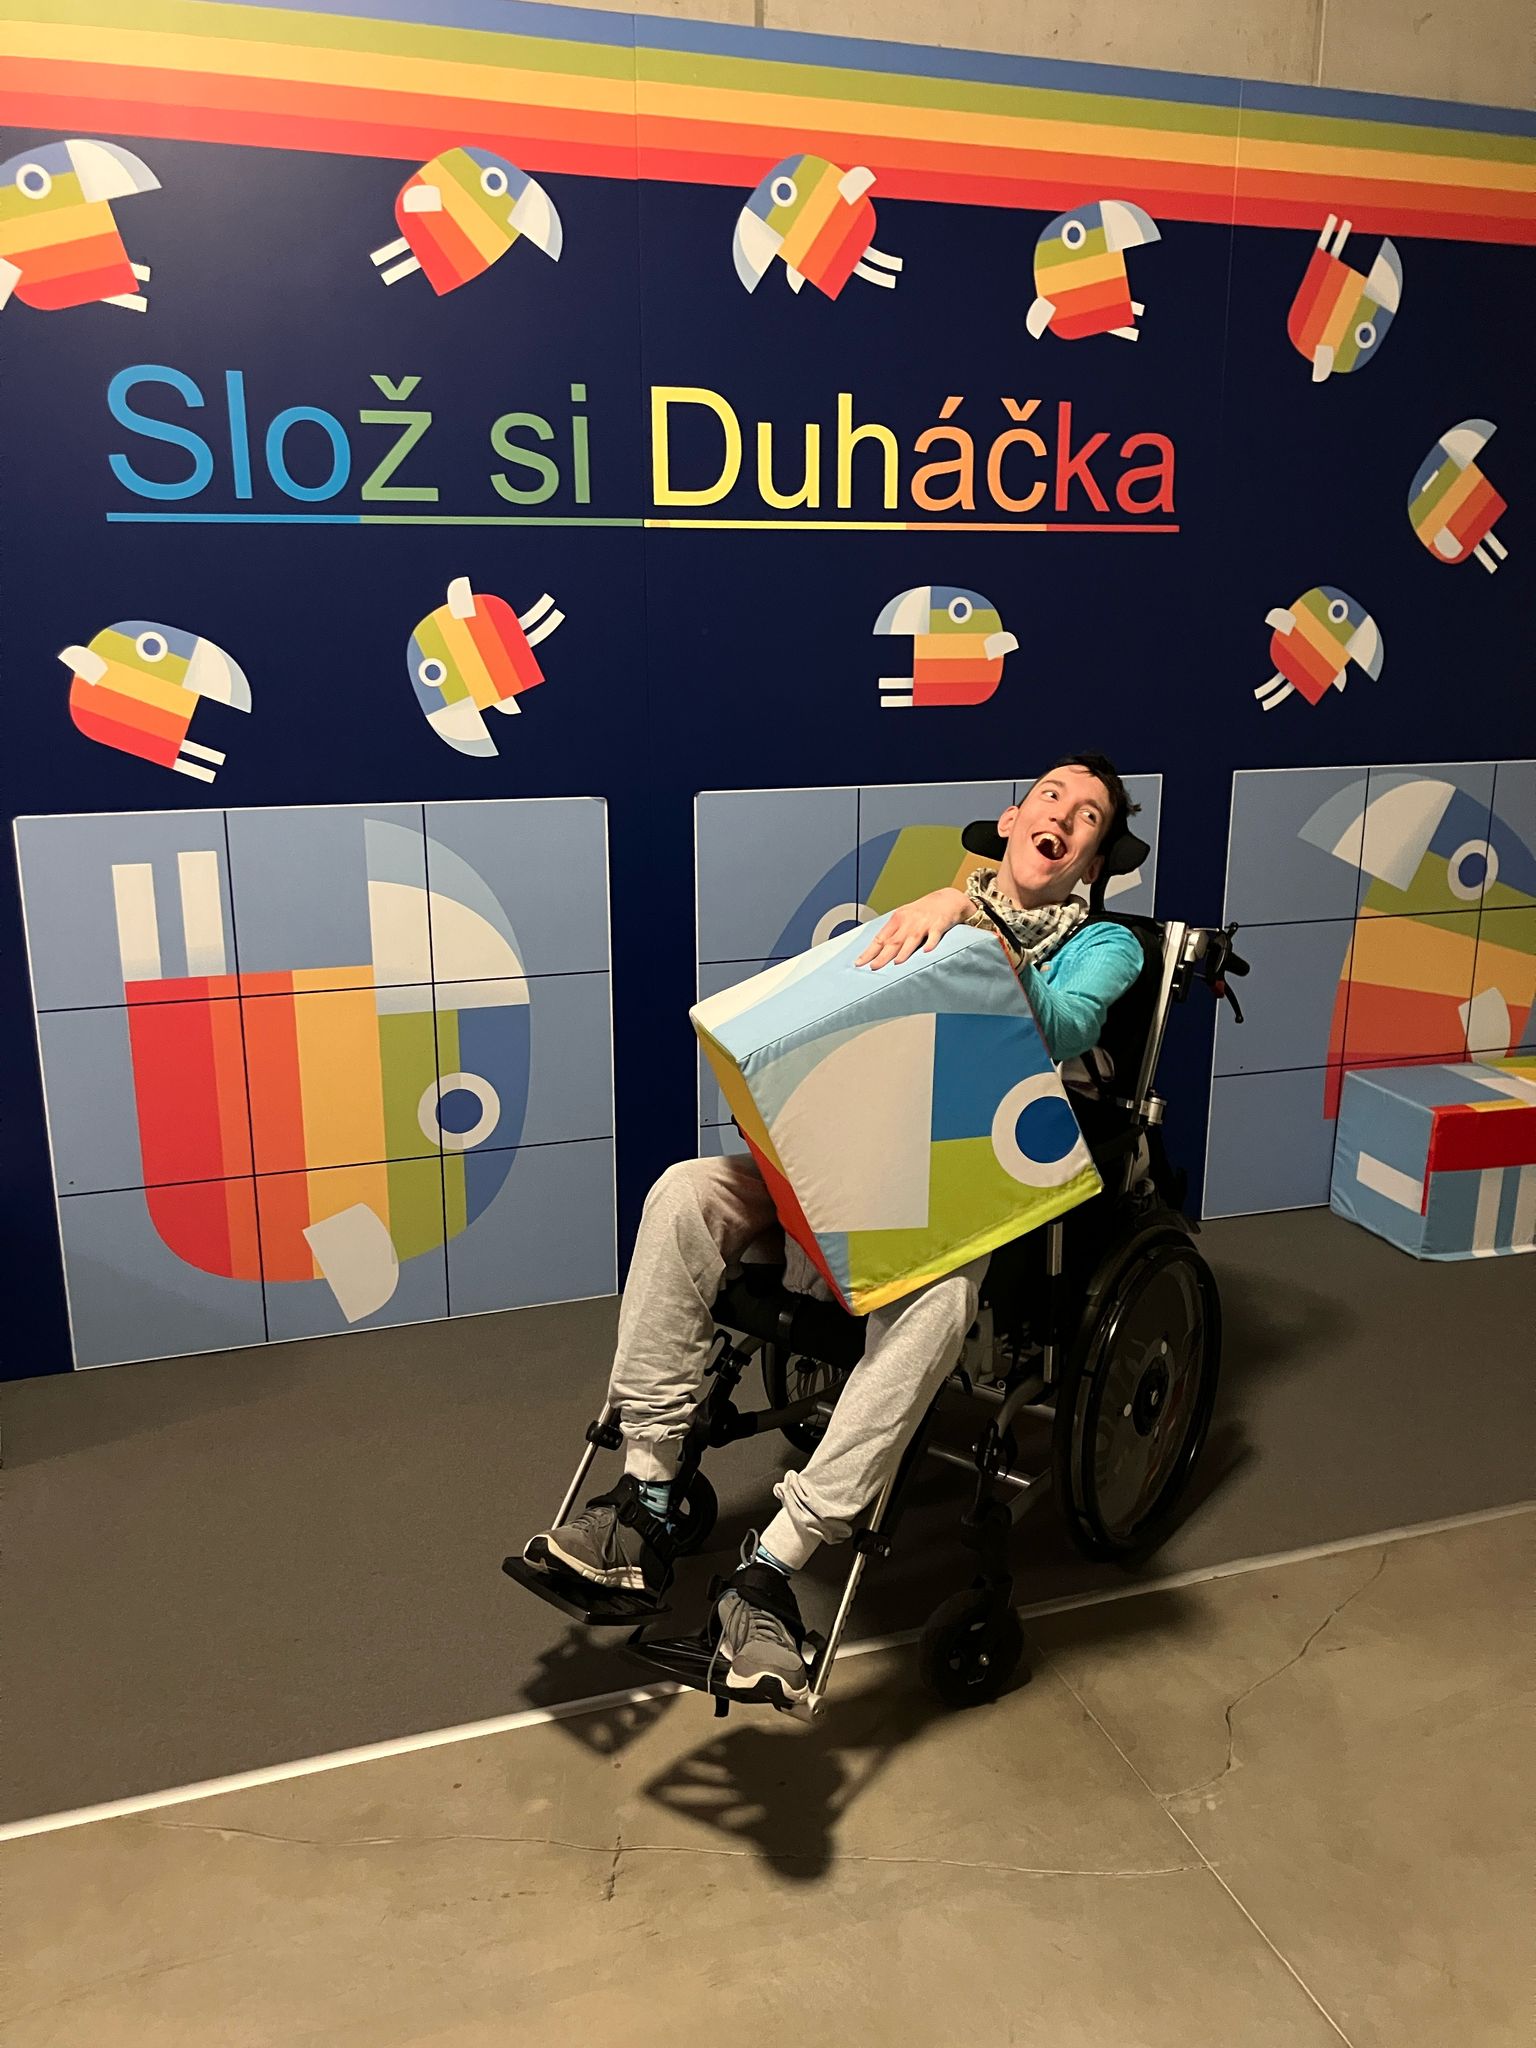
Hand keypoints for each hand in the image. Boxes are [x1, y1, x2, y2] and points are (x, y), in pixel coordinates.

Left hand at [855, 888, 969, 969]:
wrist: (947, 899)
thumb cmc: (923, 912)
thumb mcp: (905, 918)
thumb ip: (893, 933)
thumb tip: (878, 950)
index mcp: (897, 920)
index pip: (880, 938)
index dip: (869, 951)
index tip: (859, 963)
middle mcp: (908, 921)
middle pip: (893, 941)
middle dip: (882, 956)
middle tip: (873, 967)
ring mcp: (923, 923)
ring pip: (912, 939)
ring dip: (904, 951)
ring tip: (896, 963)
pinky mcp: (939, 925)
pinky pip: (934, 935)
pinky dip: (931, 943)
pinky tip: (927, 951)